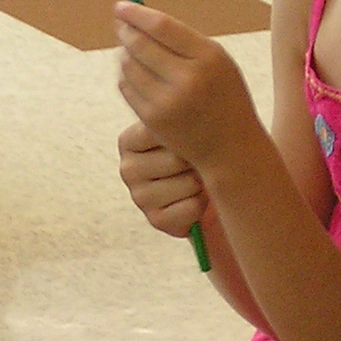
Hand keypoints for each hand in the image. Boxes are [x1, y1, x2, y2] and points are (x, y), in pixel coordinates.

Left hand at [113, 0, 259, 170]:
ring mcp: (168, 102)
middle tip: (120, 25)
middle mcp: (188, 79)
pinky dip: (127, 77)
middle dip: (125, 31)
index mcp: (208, 57)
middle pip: (140, 44)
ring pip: (129, 65)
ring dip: (126, 54)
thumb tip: (138, 16)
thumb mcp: (216, 61)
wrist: (231, 146)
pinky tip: (137, 76)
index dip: (136, 13)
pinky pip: (127, 87)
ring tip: (133, 52)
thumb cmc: (222, 94)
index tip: (121, 6)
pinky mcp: (153, 120)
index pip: (161, 25)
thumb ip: (182, 38)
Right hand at [118, 120, 206, 237]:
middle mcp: (128, 169)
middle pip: (179, 158)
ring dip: (202, 183)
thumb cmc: (201, 150)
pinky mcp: (157, 220)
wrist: (212, 187)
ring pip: (190, 183)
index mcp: (129, 141)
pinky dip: (201, 205)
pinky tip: (195, 201)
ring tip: (197, 181)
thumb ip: (182, 121)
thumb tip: (188, 120)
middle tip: (197, 163)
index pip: (164, 130)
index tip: (194, 136)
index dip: (191, 134)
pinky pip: (193, 207)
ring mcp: (139, 197)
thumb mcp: (188, 127)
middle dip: (199, 159)